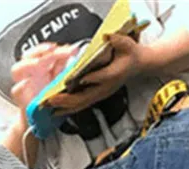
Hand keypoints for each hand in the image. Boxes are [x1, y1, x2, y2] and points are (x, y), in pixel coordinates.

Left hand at [10, 33, 143, 115]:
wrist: (140, 66)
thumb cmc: (132, 55)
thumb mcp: (127, 44)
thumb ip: (118, 41)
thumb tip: (108, 36)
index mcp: (112, 75)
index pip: (99, 78)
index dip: (87, 80)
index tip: (72, 81)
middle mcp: (104, 89)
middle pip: (84, 98)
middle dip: (65, 100)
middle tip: (50, 100)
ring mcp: (100, 94)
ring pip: (80, 105)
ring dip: (64, 108)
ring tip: (48, 109)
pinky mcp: (97, 96)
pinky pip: (80, 105)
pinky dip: (68, 109)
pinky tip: (57, 111)